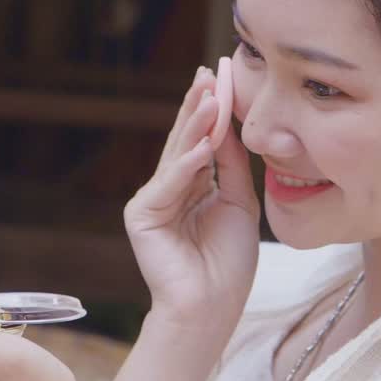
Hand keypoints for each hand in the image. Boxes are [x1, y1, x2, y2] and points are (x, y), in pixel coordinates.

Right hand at [124, 61, 260, 331]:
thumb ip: (231, 165)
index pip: (201, 140)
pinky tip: (204, 144)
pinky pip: (170, 183)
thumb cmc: (227, 264)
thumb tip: (228, 122)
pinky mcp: (142, 216)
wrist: (211, 308)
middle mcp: (168, 189)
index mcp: (191, 186)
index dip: (212, 110)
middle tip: (209, 72)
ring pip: (177, 155)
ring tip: (210, 96)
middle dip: (199, 105)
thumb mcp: (238, 203)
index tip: (222, 76)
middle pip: (185, 140)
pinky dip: (187, 164)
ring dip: (195, 125)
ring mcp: (152, 201)